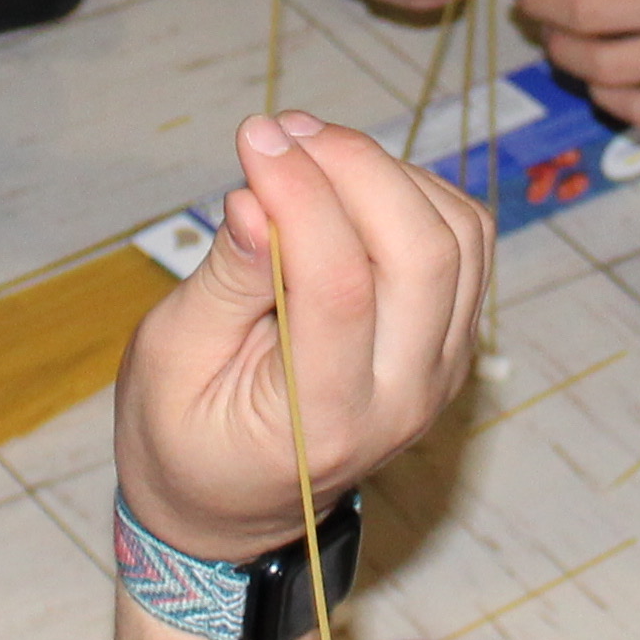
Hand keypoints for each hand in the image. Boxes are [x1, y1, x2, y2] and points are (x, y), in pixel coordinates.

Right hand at [119, 111, 491, 562]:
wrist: (232, 507)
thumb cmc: (184, 438)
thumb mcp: (172, 362)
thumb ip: (223, 282)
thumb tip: (255, 198)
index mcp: (324, 421)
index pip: (339, 285)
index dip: (299, 194)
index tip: (254, 137)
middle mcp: (404, 398)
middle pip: (424, 253)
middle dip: (357, 166)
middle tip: (285, 131)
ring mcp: (440, 373)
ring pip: (460, 238)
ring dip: (390, 173)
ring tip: (311, 152)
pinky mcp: (451, 344)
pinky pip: (466, 245)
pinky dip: (415, 193)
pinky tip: (349, 185)